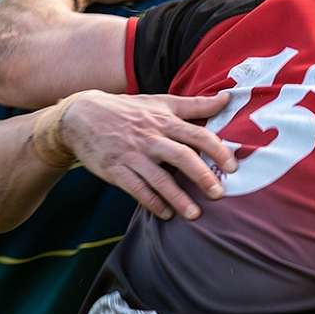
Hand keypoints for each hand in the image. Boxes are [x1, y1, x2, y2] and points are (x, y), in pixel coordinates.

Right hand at [60, 89, 237, 220]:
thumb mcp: (160, 102)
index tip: (232, 166)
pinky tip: (166, 214)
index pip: (196, 134)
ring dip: (178, 197)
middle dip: (201, 176)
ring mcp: (132, 155)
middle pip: (181, 156)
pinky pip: (136, 189)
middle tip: (218, 194)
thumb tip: (226, 98)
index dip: (216, 149)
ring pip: (159, 178)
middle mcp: (150, 137)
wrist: (81, 116)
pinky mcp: (116, 170)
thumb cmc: (127, 110)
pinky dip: (152, 202)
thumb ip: (194, 105)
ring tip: (194, 214)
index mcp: (163, 120)